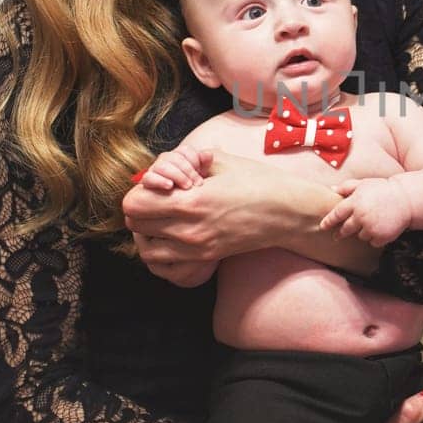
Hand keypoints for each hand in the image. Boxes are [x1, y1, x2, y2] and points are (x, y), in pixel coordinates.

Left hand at [124, 151, 296, 283]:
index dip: (140, 190)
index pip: (134, 203)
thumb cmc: (258, 182)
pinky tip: (177, 235)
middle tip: (159, 199)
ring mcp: (197, 248)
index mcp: (191, 202)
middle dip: (141, 209)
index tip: (158, 184)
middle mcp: (189, 230)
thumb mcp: (221, 161)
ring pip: (147, 249)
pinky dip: (164, 250)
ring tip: (164, 219)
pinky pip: (167, 262)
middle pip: (135, 225)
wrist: (287, 213)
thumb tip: (166, 165)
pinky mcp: (206, 258)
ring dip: (149, 233)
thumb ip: (186, 160)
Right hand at [134, 147, 213, 191]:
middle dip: (188, 170)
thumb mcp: (199, 174)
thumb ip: (204, 163)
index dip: (194, 160)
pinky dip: (160, 181)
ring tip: (187, 186)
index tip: (201, 172)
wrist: (175, 201)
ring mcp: (155, 169)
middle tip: (197, 183)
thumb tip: (208, 154)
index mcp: (178, 155)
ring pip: (162, 166)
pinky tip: (170, 186)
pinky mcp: (147, 181)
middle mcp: (165, 159)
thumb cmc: (189, 184)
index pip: (185, 150)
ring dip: (177, 175)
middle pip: (174, 157)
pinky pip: (149, 178)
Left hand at [319, 177, 413, 246]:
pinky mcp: (380, 236)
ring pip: (360, 236)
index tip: (323, 227)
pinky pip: (372, 242)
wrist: (406, 199)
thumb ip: (347, 187)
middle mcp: (361, 216)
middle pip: (345, 230)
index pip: (336, 214)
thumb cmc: (383, 189)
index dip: (328, 221)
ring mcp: (371, 227)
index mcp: (355, 202)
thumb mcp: (364, 183)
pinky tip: (380, 228)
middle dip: (341, 233)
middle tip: (337, 236)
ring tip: (372, 223)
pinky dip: (375, 238)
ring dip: (363, 232)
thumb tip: (332, 190)